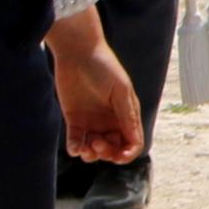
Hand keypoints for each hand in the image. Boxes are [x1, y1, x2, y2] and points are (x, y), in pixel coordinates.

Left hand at [53, 33, 143, 161]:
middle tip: (97, 144)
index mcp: (126, 114)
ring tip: (86, 147)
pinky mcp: (74, 120)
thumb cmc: (104, 67)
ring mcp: (92, 122)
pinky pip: (76, 141)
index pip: (132, 142)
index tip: (118, 156)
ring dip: (91, 155)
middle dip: (107, 153)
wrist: (77, 52)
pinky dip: (76, 149)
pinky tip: (75, 147)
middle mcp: (111, 120)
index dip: (127, 154)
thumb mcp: (120, 90)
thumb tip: (135, 141)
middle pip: (113, 148)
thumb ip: (127, 115)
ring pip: (94, 150)